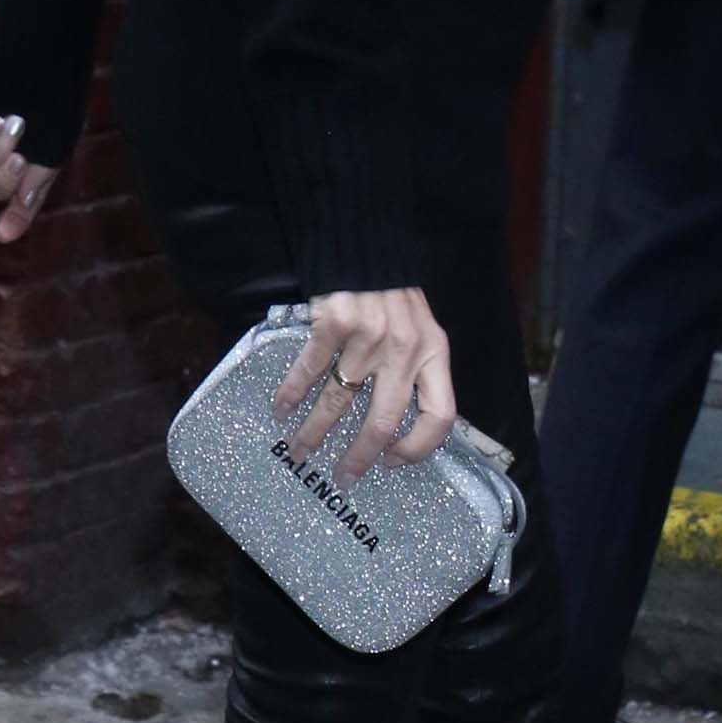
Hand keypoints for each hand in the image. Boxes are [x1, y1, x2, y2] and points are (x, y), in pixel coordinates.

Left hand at [0, 115, 58, 244]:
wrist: (43, 60)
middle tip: (21, 158)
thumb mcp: (51, 152)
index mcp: (31, 166)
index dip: (14, 217)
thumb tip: (5, 236)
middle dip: (6, 175)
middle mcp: (5, 158)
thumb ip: (32, 189)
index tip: (3, 235)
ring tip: (16, 123)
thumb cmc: (53, 104)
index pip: (19, 200)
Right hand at [273, 286, 455, 484]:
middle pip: (384, 420)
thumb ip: (418, 372)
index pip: (440, 415)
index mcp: (435, 353)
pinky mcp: (334, 322)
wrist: (366, 245)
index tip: (393, 462)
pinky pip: (310, 370)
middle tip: (343, 477)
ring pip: (339, 400)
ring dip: (315, 432)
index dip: (419, 447)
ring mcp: (369, 336)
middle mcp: (406, 349)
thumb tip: (397, 429)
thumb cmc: (393, 297)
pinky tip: (281, 410)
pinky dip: (291, 394)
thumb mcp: (422, 332)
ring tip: (301, 450)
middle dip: (360, 457)